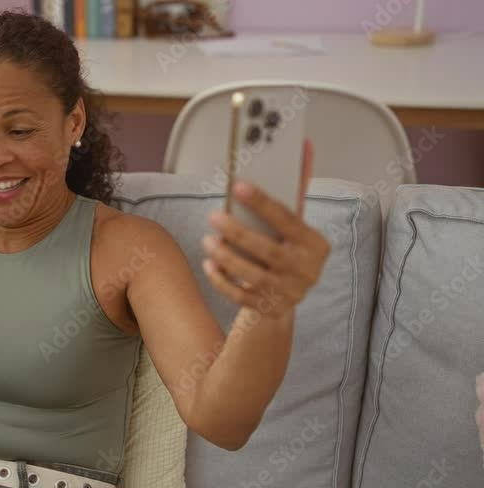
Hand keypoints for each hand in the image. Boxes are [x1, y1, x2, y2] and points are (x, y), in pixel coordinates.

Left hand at [202, 140, 329, 314]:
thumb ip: (295, 190)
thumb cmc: (287, 249)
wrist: (285, 299)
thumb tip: (304, 144)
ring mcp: (287, 292)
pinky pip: (240, 295)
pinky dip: (221, 280)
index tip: (238, 185)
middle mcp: (305, 270)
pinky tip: (208, 264)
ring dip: (226, 256)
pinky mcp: (268, 307)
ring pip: (252, 275)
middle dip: (237, 232)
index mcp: (315, 244)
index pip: (288, 219)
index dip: (262, 202)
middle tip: (213, 216)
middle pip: (267, 250)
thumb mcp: (295, 225)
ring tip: (207, 240)